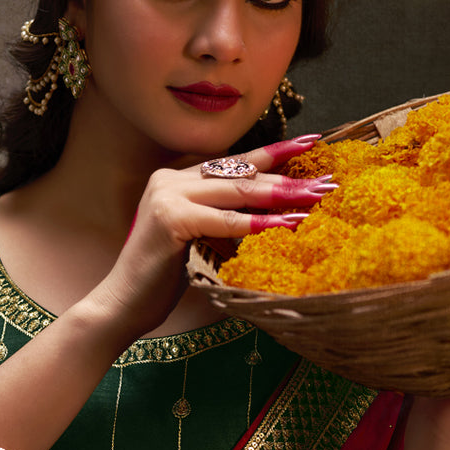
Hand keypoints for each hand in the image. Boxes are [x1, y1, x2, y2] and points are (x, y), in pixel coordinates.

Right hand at [96, 135, 332, 335]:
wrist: (122, 304)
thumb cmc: (162, 280)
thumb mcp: (199, 239)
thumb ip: (224, 218)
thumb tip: (274, 210)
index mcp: (176, 179)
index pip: (234, 164)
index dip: (274, 153)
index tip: (310, 144)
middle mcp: (170, 179)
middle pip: (240, 174)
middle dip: (287, 176)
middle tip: (327, 180)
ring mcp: (167, 195)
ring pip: (237, 192)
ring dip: (281, 195)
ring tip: (316, 197)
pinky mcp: (169, 218)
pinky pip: (225, 220)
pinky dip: (258, 223)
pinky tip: (287, 223)